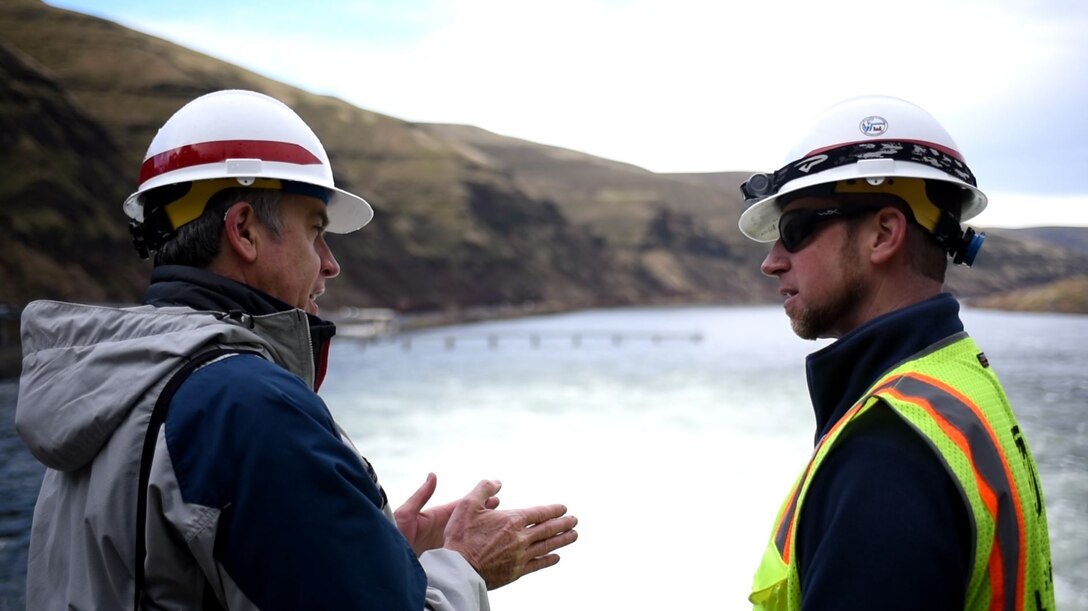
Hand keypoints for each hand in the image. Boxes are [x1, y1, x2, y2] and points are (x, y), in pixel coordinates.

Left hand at [395, 473, 498, 555]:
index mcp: (435, 518)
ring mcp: (444, 545)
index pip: (461, 506)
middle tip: (503, 507)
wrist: (387, 565)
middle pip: (469, 521)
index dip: (479, 500)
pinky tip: (490, 550)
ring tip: (502, 525)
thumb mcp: (406, 515)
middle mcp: (441, 531)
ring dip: (484, 530)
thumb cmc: (393, 537)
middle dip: (486, 514)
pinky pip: (463, 554)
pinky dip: (476, 550)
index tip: (495, 493)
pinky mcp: (444, 559)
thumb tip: (433, 474)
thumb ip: (420, 496)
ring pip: (469, 537)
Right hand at [442, 479, 578, 589]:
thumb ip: (484, 489)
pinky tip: (556, 557)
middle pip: (548, 529)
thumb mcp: (467, 504)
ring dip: (562, 540)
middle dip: (563, 524)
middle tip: (575, 520)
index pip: (539, 513)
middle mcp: (520, 538)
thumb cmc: (460, 536)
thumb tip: (497, 481)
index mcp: (512, 520)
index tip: (563, 508)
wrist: (458, 568)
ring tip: (574, 535)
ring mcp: (520, 556)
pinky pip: (538, 564)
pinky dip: (549, 559)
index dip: (553, 510)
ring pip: (547, 546)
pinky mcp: (516, 571)